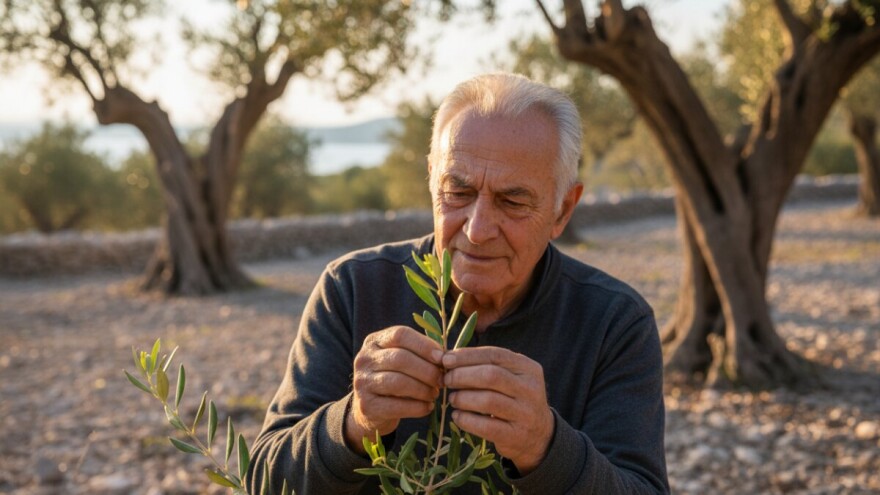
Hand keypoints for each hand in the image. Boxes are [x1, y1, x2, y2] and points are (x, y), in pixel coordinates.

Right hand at [346, 326, 443, 452]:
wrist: (370, 409)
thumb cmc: (394, 378)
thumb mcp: (402, 360)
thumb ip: (419, 354)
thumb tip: (446, 357)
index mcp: (375, 341)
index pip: (400, 335)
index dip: (424, 345)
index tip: (442, 358)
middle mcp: (364, 359)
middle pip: (400, 358)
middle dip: (427, 370)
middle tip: (442, 380)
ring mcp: (362, 382)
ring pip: (398, 382)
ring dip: (423, 389)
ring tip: (434, 394)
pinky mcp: (366, 405)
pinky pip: (396, 406)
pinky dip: (417, 407)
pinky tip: (427, 407)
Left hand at [442, 347, 553, 473]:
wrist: (540, 436)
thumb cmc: (515, 400)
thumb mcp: (511, 378)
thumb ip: (487, 366)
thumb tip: (448, 358)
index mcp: (528, 368)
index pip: (495, 355)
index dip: (467, 356)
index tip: (446, 359)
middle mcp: (530, 389)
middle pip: (491, 375)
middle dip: (462, 376)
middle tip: (446, 380)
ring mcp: (525, 413)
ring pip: (488, 401)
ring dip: (463, 398)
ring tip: (452, 399)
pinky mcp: (516, 436)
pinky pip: (486, 426)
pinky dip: (466, 420)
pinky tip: (457, 416)